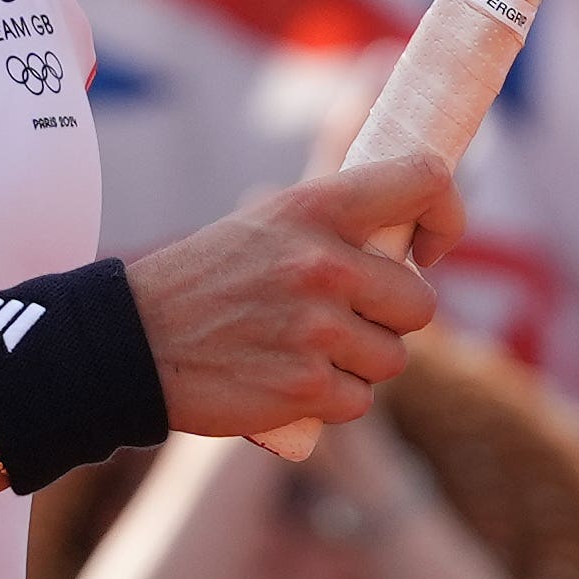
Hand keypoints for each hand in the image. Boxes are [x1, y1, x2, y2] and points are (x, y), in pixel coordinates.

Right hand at [130, 142, 457, 436]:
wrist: (132, 341)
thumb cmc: (206, 280)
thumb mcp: (265, 223)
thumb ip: (335, 225)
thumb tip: (412, 241)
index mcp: (315, 207)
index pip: (423, 178)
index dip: (446, 216)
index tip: (428, 248)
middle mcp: (322, 263)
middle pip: (419, 303)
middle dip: (388, 318)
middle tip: (339, 318)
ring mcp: (316, 329)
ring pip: (391, 359)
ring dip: (358, 364)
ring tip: (301, 350)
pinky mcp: (306, 388)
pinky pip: (360, 400)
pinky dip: (332, 400)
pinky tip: (288, 381)